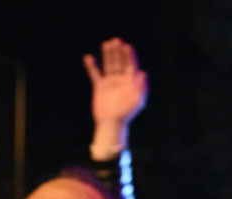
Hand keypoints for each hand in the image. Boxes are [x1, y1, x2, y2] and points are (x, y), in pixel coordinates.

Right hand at [85, 37, 147, 158]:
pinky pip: (95, 73)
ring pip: (108, 64)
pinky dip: (91, 66)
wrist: (111, 123)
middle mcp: (121, 79)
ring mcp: (110, 82)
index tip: (126, 46)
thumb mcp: (137, 101)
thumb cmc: (126, 114)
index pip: (131, 64)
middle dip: (118, 51)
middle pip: (119, 61)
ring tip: (106, 44)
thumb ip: (141, 87)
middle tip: (116, 41)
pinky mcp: (99, 86)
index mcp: (131, 81)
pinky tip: (88, 57)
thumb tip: (143, 73)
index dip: (129, 55)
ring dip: (107, 54)